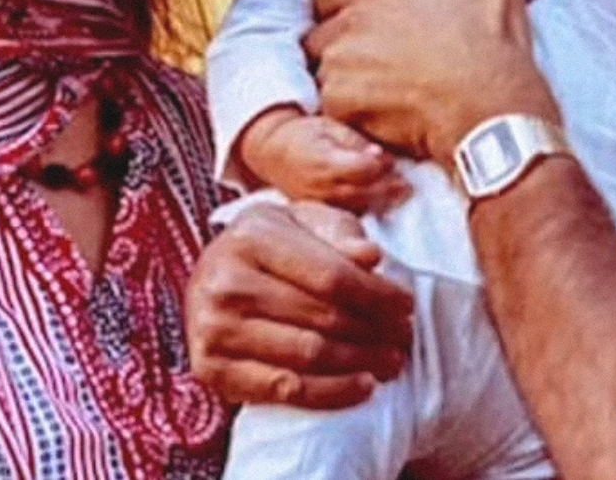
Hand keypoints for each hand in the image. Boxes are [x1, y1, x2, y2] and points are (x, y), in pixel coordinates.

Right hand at [186, 200, 413, 407]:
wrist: (209, 276)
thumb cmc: (268, 247)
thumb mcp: (301, 222)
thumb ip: (338, 233)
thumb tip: (371, 257)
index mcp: (251, 238)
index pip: (331, 276)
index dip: (376, 294)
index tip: (406, 304)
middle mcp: (226, 283)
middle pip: (323, 317)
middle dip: (375, 330)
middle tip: (404, 337)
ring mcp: (215, 329)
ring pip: (309, 355)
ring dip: (361, 362)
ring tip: (390, 361)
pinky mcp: (211, 369)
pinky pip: (286, 390)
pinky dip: (331, 393)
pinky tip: (362, 385)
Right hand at [238, 106, 409, 212]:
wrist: (276, 153)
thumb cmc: (308, 135)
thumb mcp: (330, 126)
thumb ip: (355, 142)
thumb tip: (378, 155)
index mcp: (323, 161)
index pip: (357, 169)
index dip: (376, 165)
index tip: (390, 160)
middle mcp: (321, 187)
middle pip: (361, 192)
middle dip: (387, 189)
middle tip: (408, 185)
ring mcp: (321, 203)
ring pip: (358, 207)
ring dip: (383, 201)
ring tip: (405, 193)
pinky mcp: (323, 213)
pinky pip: (351, 214)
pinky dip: (372, 209)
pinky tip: (388, 203)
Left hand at [307, 0, 560, 166]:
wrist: (495, 115)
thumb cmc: (495, 47)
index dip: (350, 9)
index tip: (379, 28)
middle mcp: (350, 20)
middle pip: (320, 32)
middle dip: (343, 47)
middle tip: (386, 64)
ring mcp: (342, 63)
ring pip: (322, 70)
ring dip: (345, 81)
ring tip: (389, 91)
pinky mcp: (342, 103)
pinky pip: (329, 107)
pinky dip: (351, 114)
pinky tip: (387, 116)